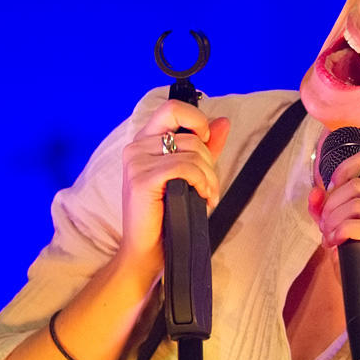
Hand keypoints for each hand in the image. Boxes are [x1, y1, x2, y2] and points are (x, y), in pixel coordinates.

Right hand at [118, 99, 230, 276]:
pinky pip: (185, 168)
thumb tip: (223, 122)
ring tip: (207, 196)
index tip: (207, 143)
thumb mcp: (191, 176)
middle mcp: (137, 147)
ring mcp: (136, 161)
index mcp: (146, 141)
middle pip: (190, 135)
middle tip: (210, 187)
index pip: (173, 108)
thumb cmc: (168, 215)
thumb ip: (206, 148)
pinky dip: (201, 182)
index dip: (197, 121)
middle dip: (210, 162)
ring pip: (191, 153)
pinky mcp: (141, 179)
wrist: (148, 251)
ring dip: (209, 177)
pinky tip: (202, 198)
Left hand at [308, 148, 359, 312]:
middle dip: (331, 206)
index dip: (341, 172)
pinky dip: (344, 231)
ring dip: (335, 221)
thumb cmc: (358, 265)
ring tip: (330, 238)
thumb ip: (325, 209)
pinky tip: (336, 243)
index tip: (329, 197)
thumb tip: (314, 191)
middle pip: (357, 184)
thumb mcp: (336, 229)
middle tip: (325, 228)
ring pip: (359, 203)